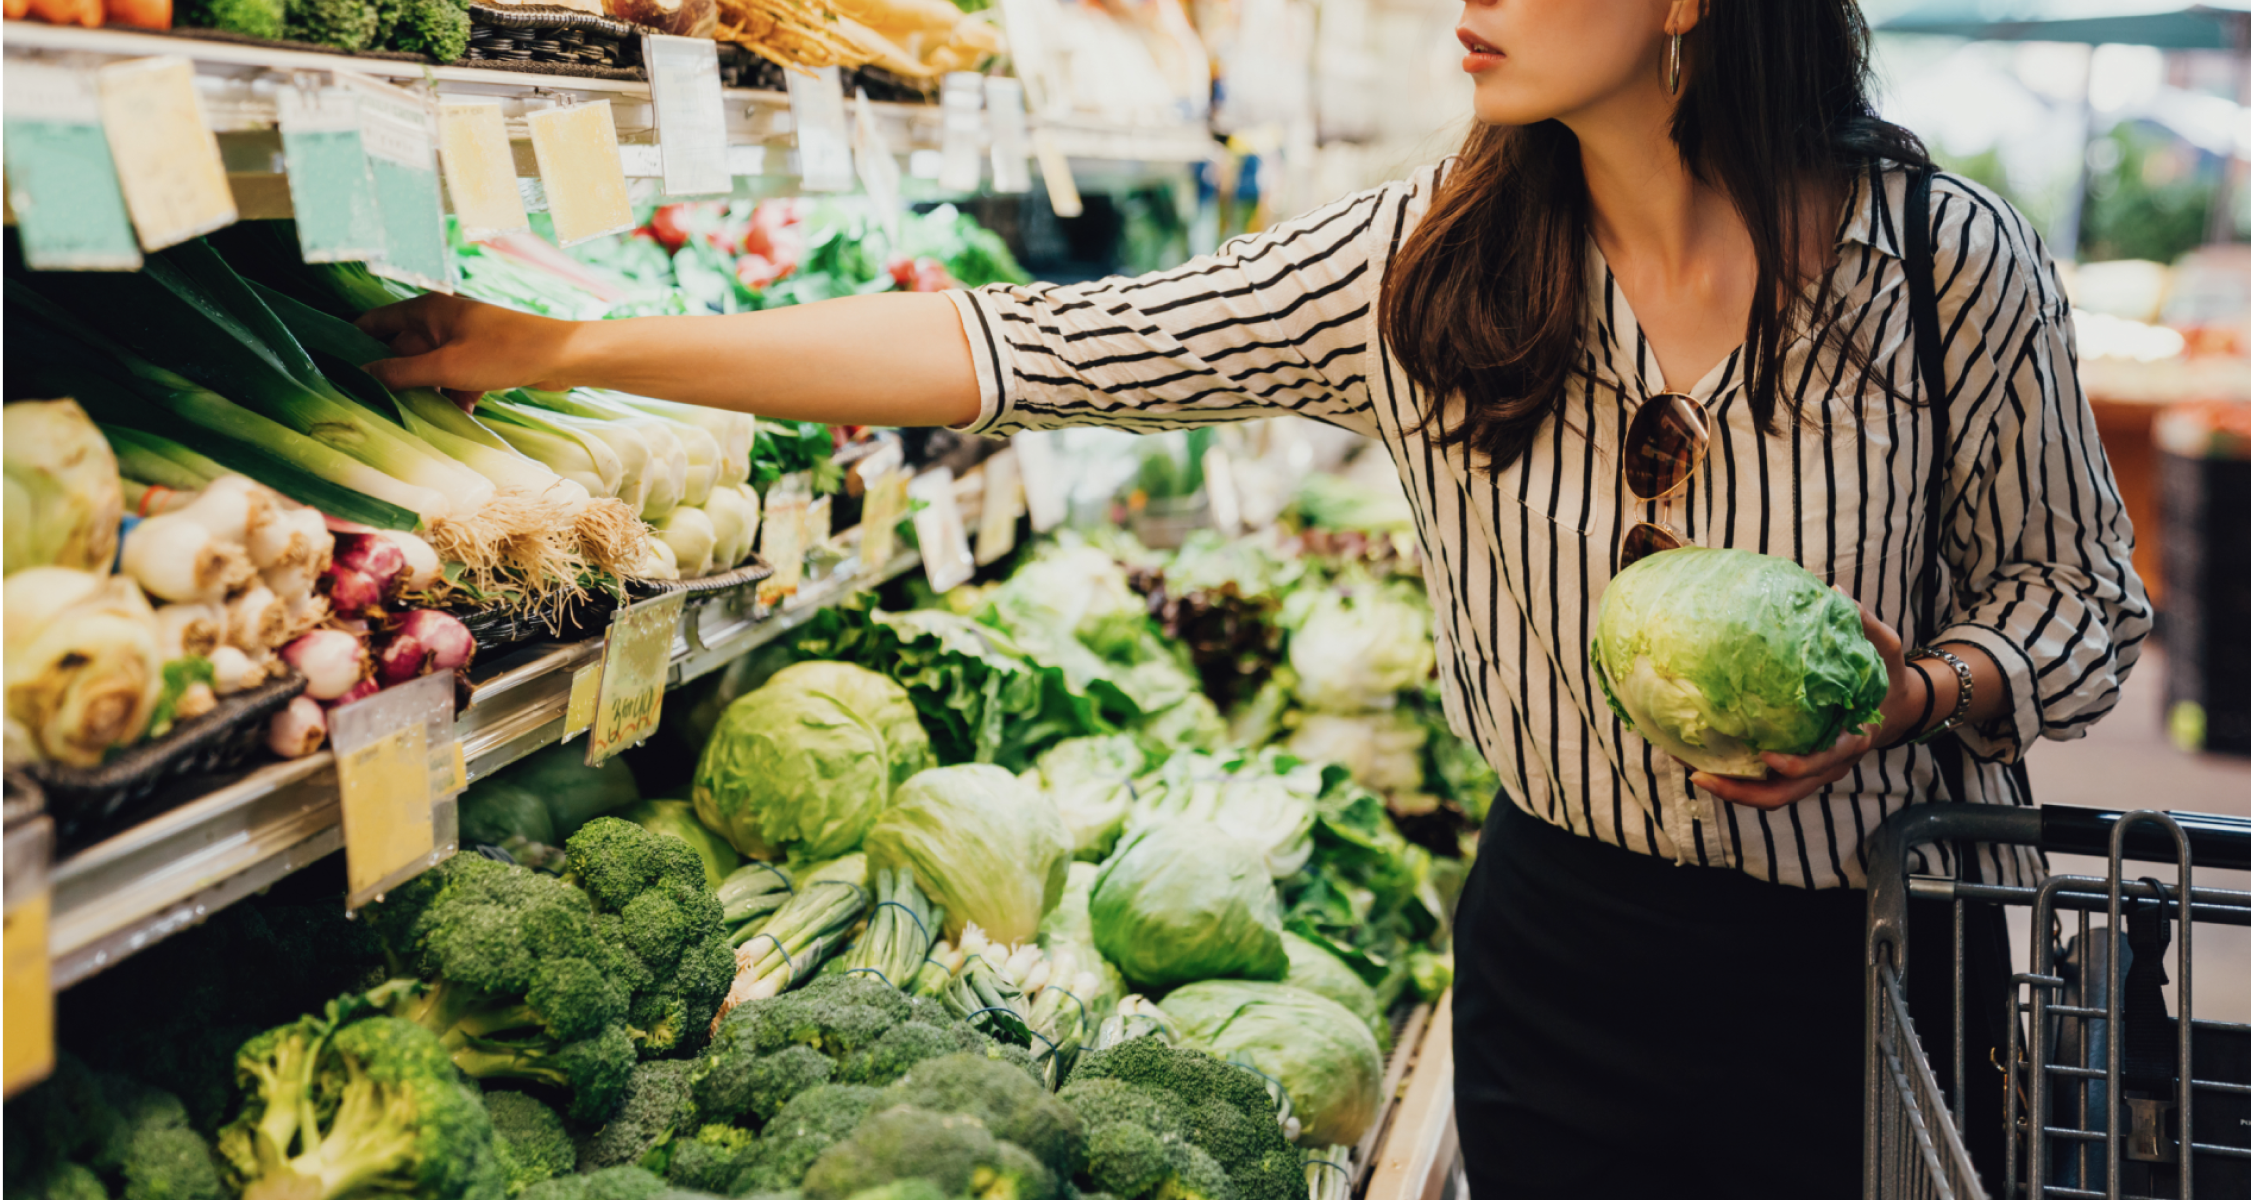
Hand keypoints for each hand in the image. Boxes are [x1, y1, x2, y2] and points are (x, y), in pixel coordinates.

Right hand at [354, 294, 583, 409]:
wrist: (562, 357)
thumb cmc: (504, 352)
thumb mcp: (446, 367)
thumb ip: (401, 373)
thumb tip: (360, 376)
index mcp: (426, 310)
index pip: (375, 323)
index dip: (354, 343)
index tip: (334, 370)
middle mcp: (441, 321)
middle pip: (401, 351)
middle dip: (392, 378)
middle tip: (371, 406)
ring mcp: (462, 340)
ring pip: (429, 369)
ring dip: (426, 393)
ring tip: (412, 419)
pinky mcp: (482, 360)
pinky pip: (456, 379)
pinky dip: (455, 396)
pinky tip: (458, 418)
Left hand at [1687, 601, 1925, 809]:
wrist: (1896, 709)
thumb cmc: (1887, 677)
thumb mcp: (1886, 648)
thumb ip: (1866, 624)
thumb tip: (1835, 592)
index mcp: (1853, 739)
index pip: (1825, 762)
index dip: (1797, 764)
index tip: (1767, 756)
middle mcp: (1831, 763)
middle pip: (1786, 793)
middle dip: (1744, 793)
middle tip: (1701, 777)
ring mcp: (1814, 771)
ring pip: (1772, 795)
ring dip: (1733, 792)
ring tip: (1691, 773)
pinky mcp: (1799, 769)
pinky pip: (1767, 784)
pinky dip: (1738, 780)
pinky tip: (1703, 762)